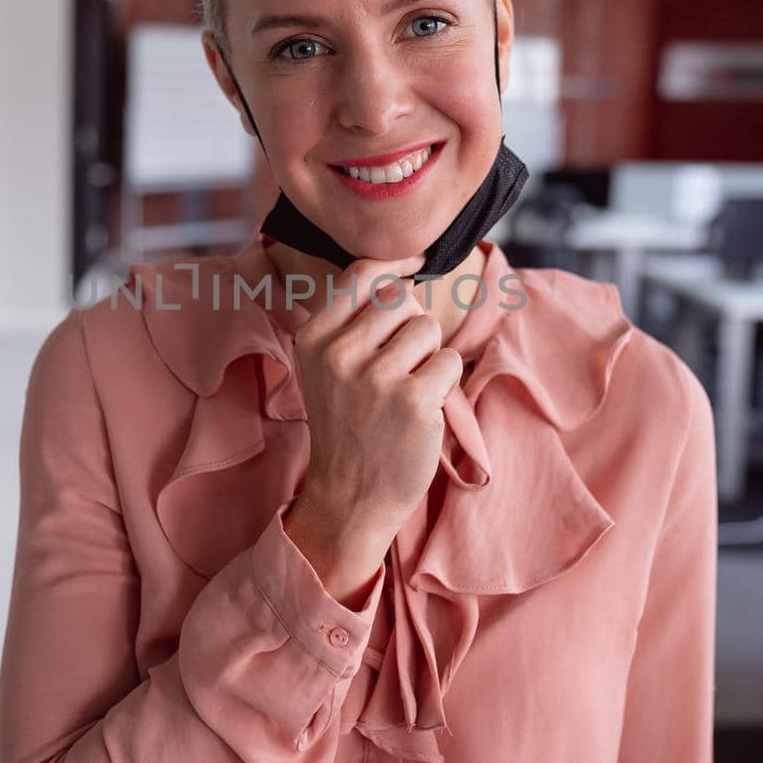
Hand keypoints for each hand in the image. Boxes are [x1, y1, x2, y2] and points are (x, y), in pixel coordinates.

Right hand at [284, 257, 462, 599]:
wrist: (349, 498)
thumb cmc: (347, 426)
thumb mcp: (324, 369)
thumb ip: (350, 322)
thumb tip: (401, 269)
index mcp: (314, 339)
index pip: (363, 274)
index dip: (396, 264)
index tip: (416, 264)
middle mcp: (340, 354)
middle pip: (401, 297)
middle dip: (410, 324)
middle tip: (400, 364)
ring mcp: (376, 378)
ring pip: (427, 328)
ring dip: (428, 356)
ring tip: (407, 390)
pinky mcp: (414, 401)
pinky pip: (449, 362)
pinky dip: (445, 384)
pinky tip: (422, 409)